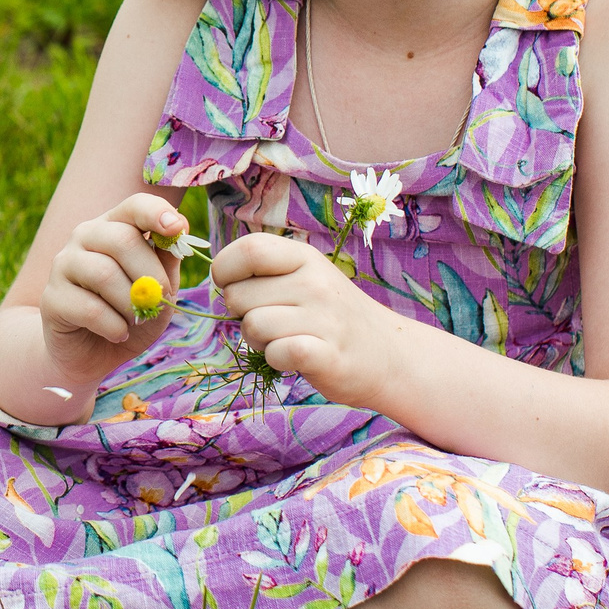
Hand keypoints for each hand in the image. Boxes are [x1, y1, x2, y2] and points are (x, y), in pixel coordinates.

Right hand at [39, 194, 194, 384]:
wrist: (92, 354)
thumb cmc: (130, 315)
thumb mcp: (159, 289)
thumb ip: (167, 260)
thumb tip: (179, 231)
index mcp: (114, 226)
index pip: (134, 206)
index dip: (156, 213)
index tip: (178, 228)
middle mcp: (85, 236)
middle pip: (122, 239)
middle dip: (150, 275)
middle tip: (160, 300)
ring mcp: (63, 264)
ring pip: (104, 274)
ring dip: (131, 304)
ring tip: (135, 320)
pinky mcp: (51, 297)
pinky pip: (90, 309)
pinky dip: (114, 327)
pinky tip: (118, 333)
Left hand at [210, 232, 399, 405]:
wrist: (389, 355)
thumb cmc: (332, 316)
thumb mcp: (305, 277)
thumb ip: (265, 272)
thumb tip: (218, 281)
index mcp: (305, 257)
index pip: (248, 249)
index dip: (225, 269)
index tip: (232, 287)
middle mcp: (316, 282)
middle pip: (238, 295)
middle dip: (242, 315)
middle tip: (273, 323)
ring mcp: (324, 318)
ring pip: (252, 326)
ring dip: (259, 341)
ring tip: (286, 340)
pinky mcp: (328, 355)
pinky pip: (276, 352)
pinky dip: (277, 360)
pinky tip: (295, 358)